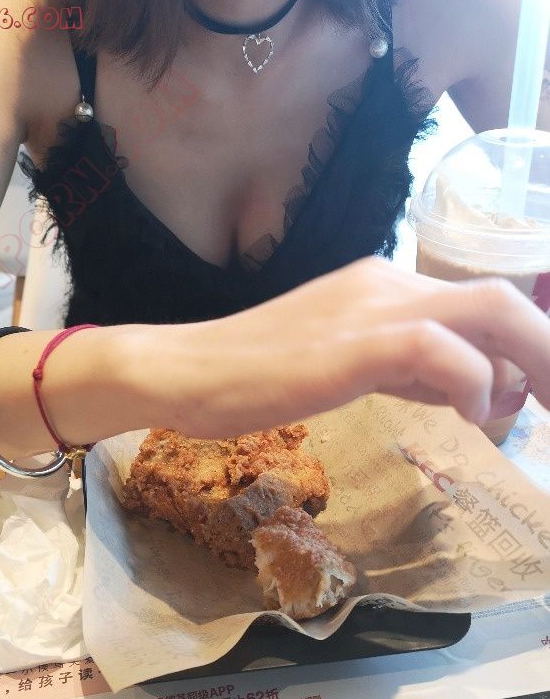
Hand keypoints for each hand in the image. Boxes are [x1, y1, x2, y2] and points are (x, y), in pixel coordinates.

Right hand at [139, 257, 549, 437]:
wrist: (184, 372)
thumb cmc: (254, 378)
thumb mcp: (348, 368)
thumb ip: (410, 371)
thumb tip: (476, 387)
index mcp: (384, 286)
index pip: (479, 302)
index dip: (527, 343)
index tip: (541, 389)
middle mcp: (386, 283)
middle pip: (503, 297)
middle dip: (548, 349)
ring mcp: (369, 307)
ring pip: (487, 311)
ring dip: (532, 363)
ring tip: (528, 412)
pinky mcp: (351, 343)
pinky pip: (440, 350)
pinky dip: (473, 383)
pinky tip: (469, 415)